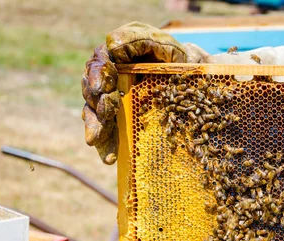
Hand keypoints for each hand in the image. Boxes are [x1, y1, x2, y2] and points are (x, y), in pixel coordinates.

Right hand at [82, 22, 211, 164]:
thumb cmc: (174, 57)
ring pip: (96, 116)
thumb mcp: (160, 43)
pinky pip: (110, 136)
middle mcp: (108, 83)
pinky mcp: (121, 123)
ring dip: (95, 128)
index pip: (97, 68)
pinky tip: (110, 158)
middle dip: (94, 105)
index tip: (102, 88)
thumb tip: (112, 45)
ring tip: (95, 140)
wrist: (190, 80)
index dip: (96, 77)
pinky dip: (107, 147)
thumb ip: (138, 40)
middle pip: (93, 94)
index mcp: (113, 61)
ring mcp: (113, 105)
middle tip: (103, 115)